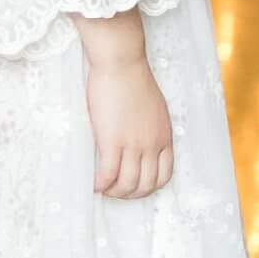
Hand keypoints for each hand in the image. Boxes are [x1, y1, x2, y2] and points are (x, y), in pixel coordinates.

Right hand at [84, 56, 174, 199]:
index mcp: (164, 136)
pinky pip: (108, 174)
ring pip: (128, 184)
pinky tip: (94, 184)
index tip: (135, 186)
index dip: (149, 188)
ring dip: (115, 192)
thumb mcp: (154, 108)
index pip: (164, 176)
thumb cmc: (133, 78)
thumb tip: (140, 138)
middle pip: (146, 184)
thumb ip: (151, 127)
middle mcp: (151, 144)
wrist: (122, 63)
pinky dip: (101, 185)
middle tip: (116, 191)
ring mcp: (133, 144)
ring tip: (104, 188)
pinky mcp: (112, 141)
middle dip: (131, 194)